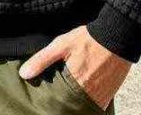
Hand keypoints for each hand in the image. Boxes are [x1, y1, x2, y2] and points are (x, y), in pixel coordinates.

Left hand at [17, 25, 132, 109]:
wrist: (117, 35)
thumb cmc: (87, 39)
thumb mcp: (61, 45)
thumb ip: (42, 60)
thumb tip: (23, 74)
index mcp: (73, 83)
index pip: (58, 101)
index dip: (52, 98)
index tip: (48, 94)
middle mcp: (87, 94)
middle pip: (71, 105)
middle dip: (65, 100)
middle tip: (61, 91)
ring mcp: (100, 96)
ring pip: (83, 105)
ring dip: (77, 100)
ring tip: (72, 89)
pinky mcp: (110, 94)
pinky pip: (96, 103)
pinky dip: (90, 99)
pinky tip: (85, 88)